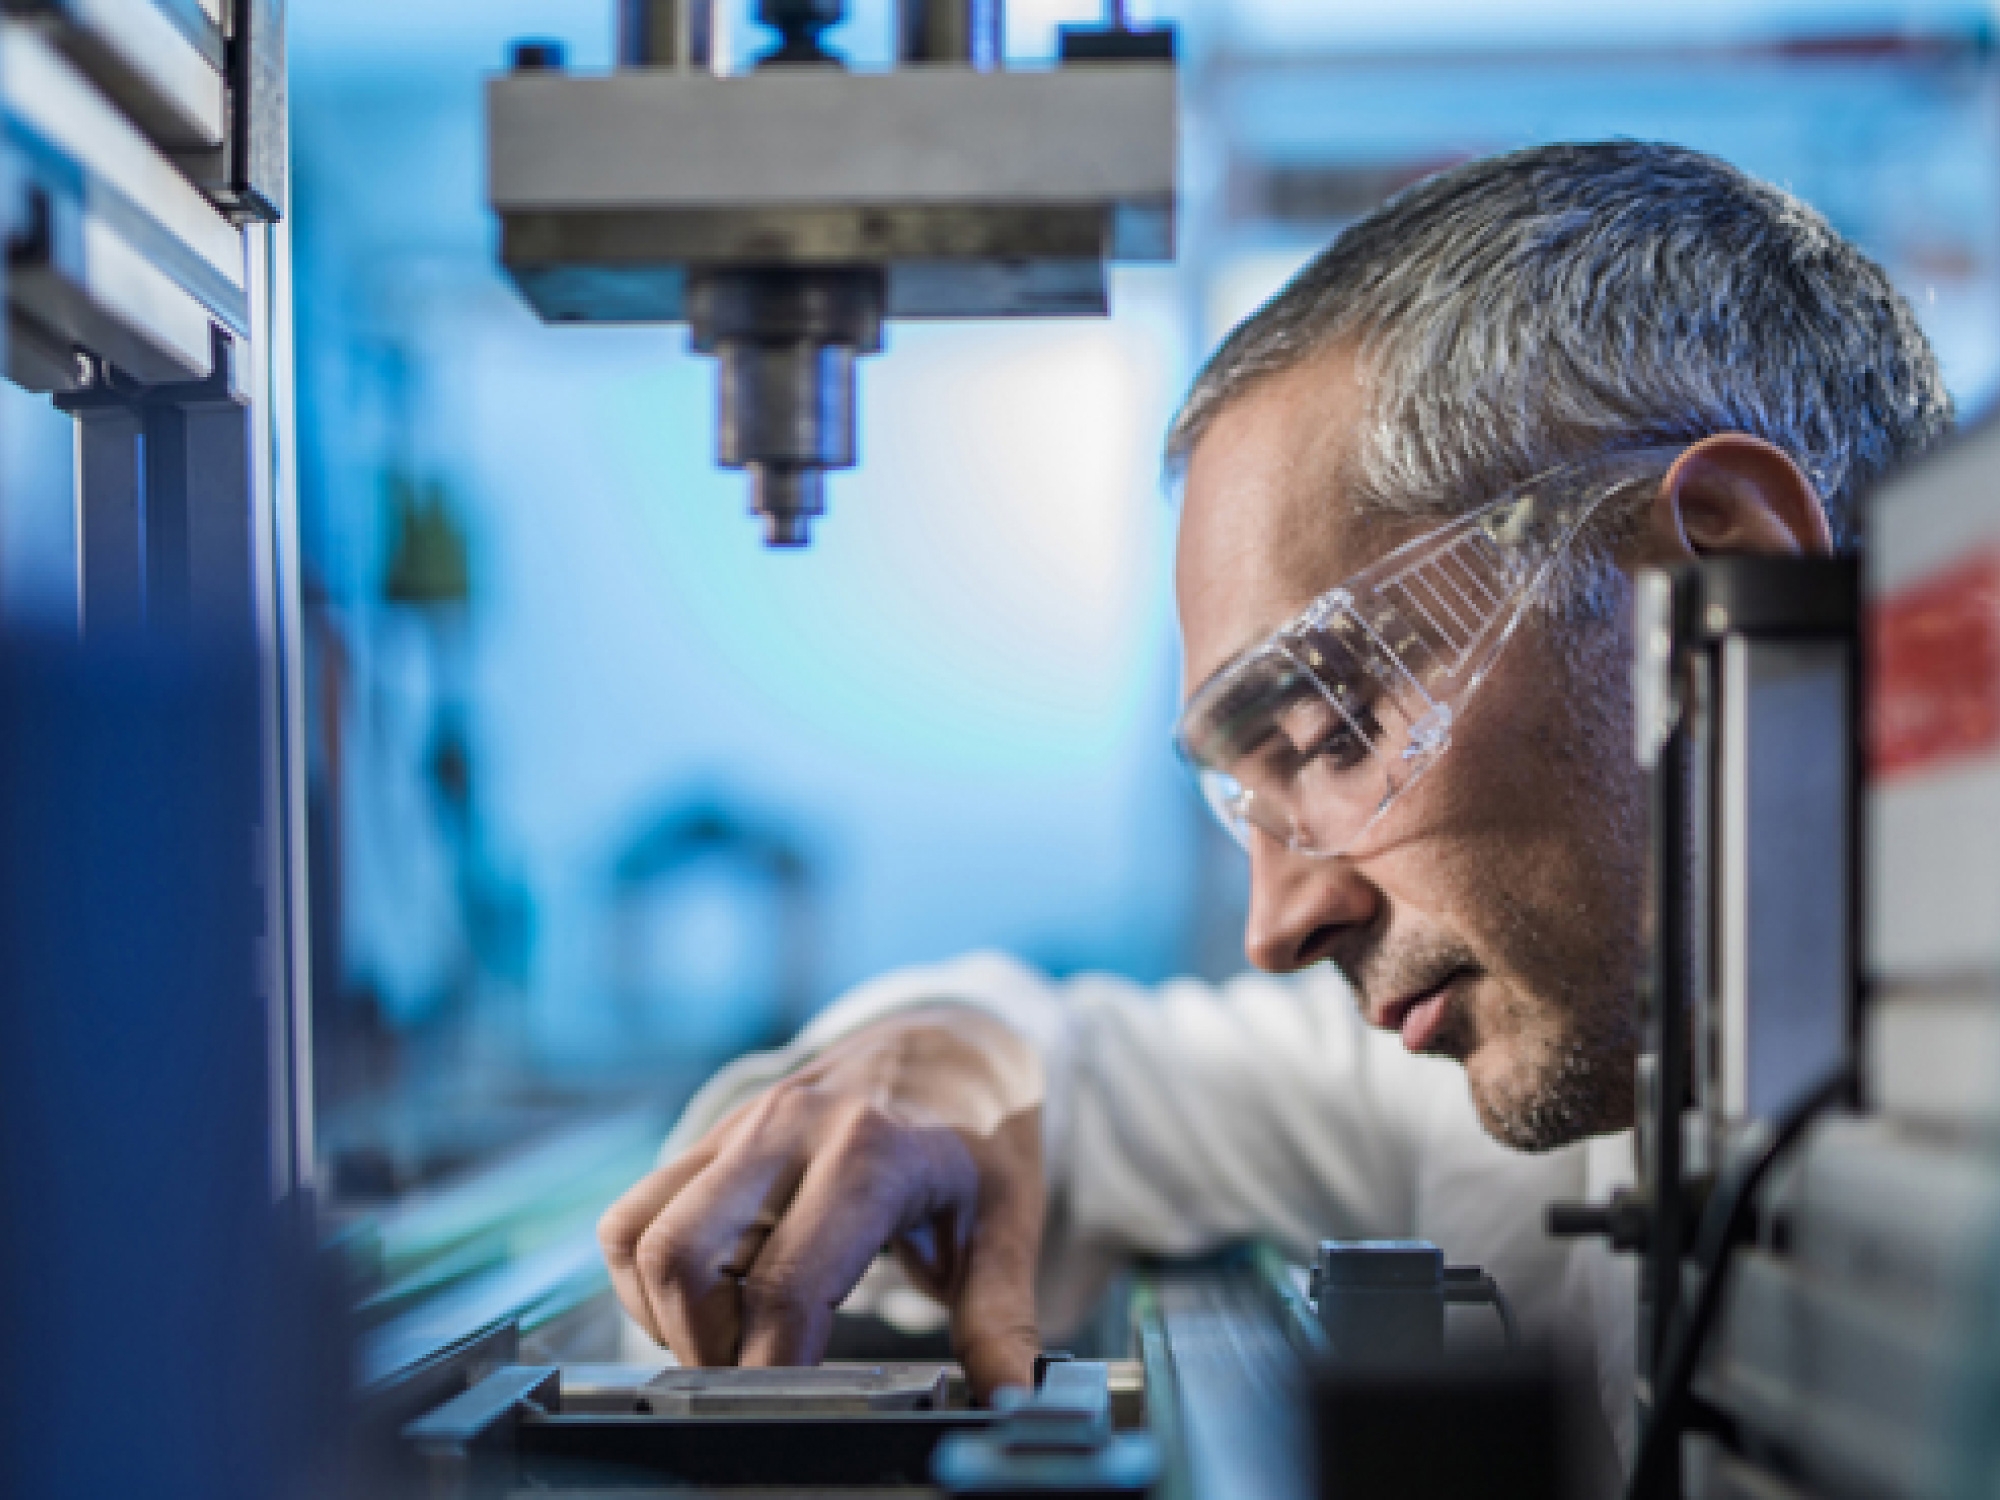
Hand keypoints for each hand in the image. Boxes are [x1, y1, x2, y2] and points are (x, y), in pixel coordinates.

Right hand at [598, 1007, 1045, 1399]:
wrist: (952, 1046)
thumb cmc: (980, 1142)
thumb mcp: (1008, 1224)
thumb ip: (1000, 1318)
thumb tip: (1010, 1399)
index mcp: (871, 1154)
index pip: (786, 1286)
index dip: (774, 1367)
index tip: (794, 1406)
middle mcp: (790, 1128)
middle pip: (682, 1257)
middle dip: (703, 1346)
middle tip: (756, 1378)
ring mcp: (742, 1125)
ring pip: (640, 1233)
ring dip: (665, 1311)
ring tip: (734, 1338)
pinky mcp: (713, 1133)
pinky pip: (635, 1212)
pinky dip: (648, 1273)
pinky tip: (712, 1298)